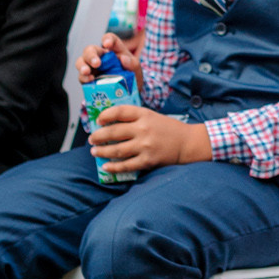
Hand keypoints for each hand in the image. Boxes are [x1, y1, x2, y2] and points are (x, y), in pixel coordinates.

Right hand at [77, 30, 140, 84]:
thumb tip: (123, 59)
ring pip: (81, 61)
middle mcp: (101, 56)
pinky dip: (83, 78)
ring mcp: (93, 67)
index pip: (109, 39)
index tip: (107, 44)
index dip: (107, 39)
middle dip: (91, 55)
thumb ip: (132, 63)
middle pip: (90, 50)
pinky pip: (82, 77)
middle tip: (97, 63)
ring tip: (87, 72)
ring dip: (82, 66)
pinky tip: (89, 81)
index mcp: (114, 49)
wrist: (129, 91)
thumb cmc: (131, 74)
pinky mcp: (89, 79)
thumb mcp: (135, 68)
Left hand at [85, 101, 206, 177]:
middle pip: (113, 132)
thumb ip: (134, 118)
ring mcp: (145, 145)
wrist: (187, 143)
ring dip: (102, 151)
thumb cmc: (168, 128)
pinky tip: (106, 166)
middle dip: (98, 136)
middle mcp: (143, 129)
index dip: (105, 115)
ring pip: (116, 150)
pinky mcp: (147, 160)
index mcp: (144, 114)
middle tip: (92, 139)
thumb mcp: (152, 116)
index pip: (119, 111)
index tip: (98, 120)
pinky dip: (113, 167)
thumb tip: (109, 124)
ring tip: (95, 152)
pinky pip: (125, 165)